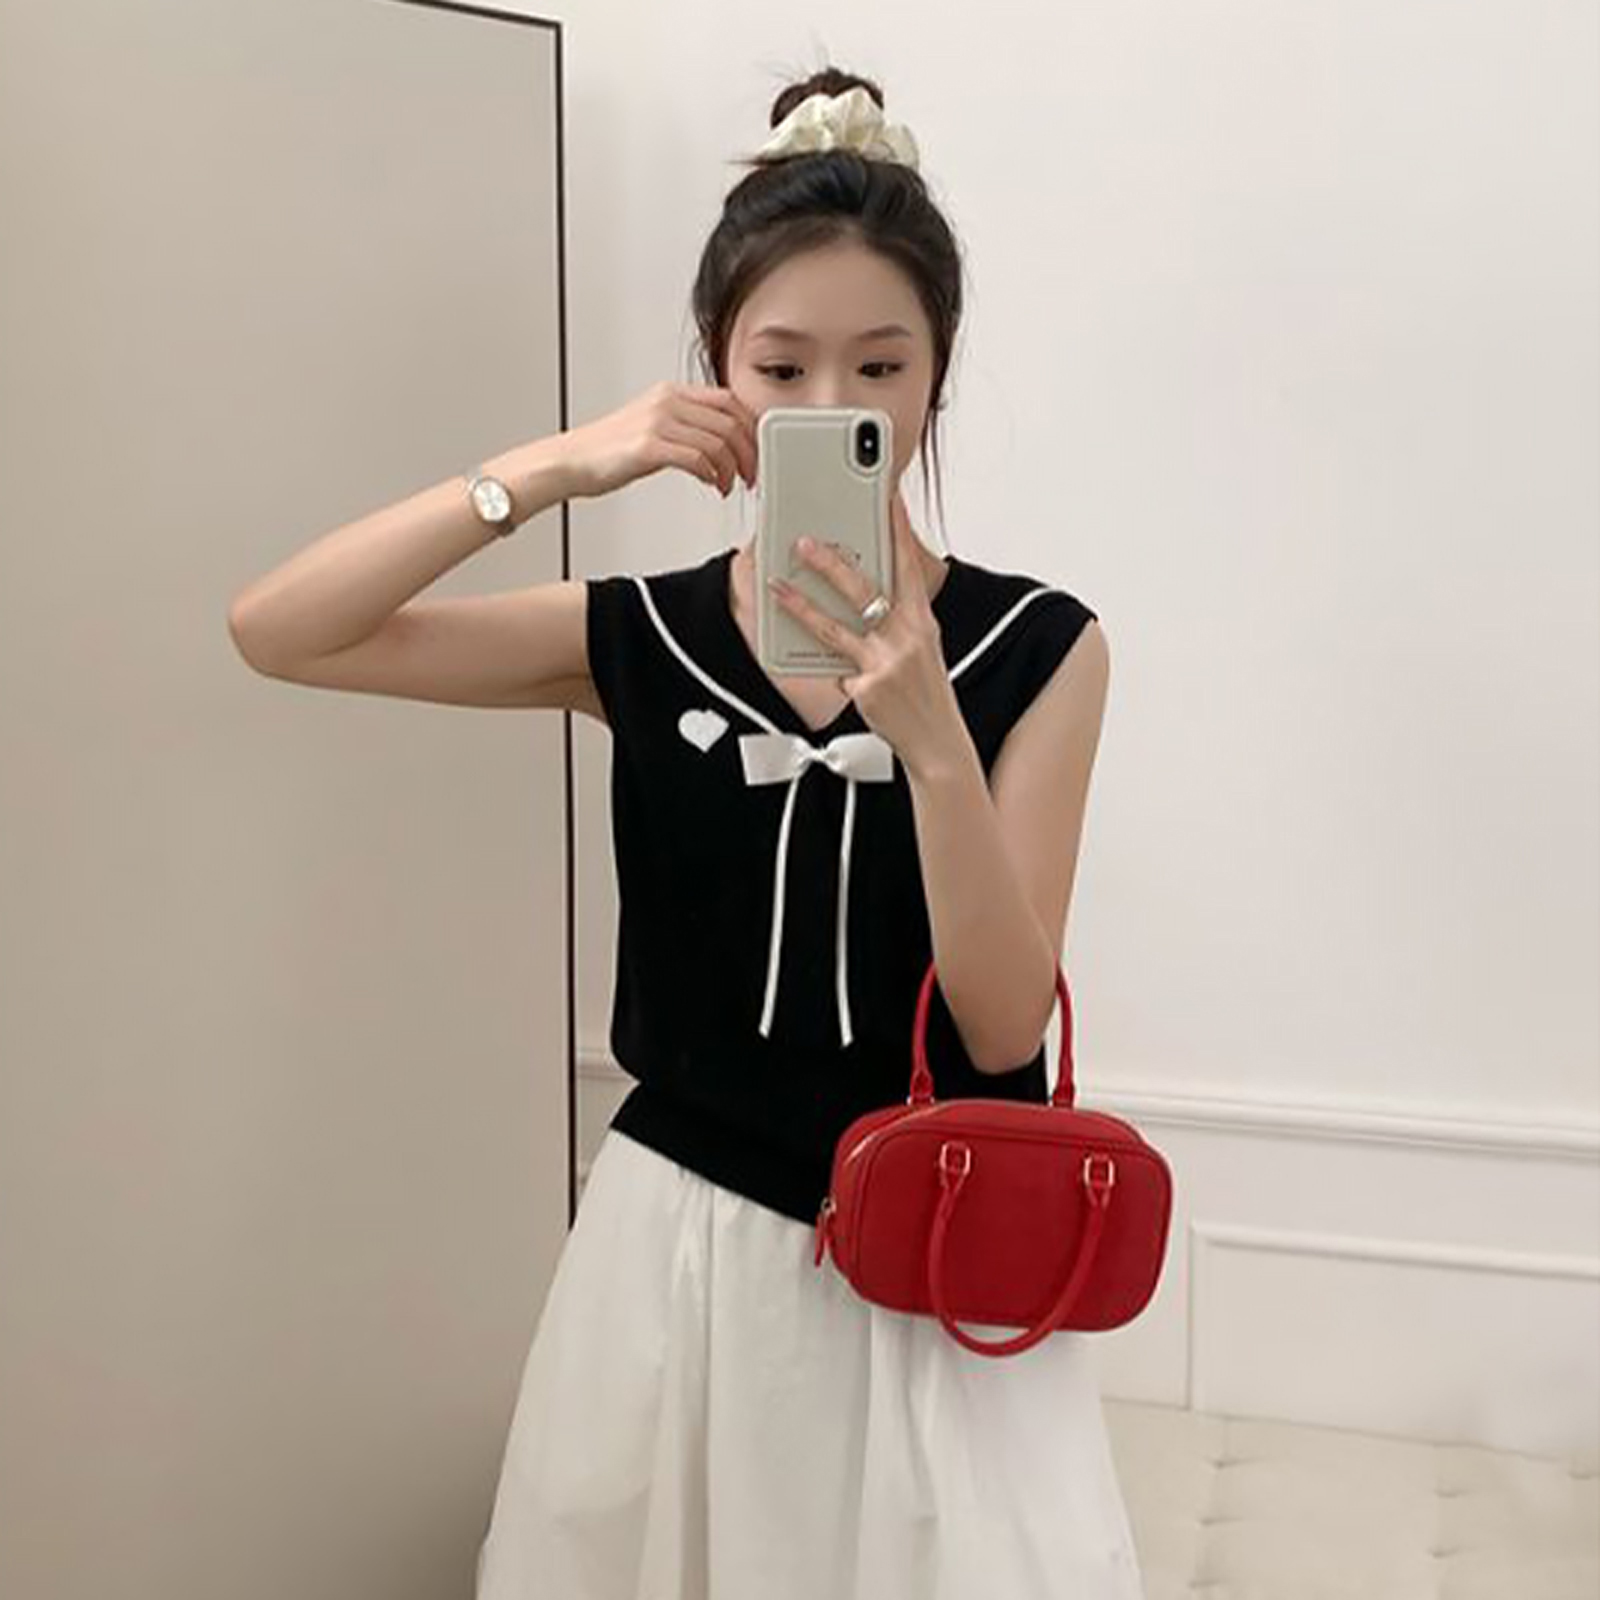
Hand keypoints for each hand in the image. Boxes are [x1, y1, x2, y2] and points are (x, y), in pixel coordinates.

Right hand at [560, 381, 757, 500]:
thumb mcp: (653, 425)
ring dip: (731, 470)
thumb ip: (686, 425)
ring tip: (727, 486)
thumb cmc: (609, 450)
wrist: (571, 461)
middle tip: (750, 475)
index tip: (755, 452)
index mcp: (672, 393)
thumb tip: (722, 442)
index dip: (751, 429)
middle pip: (731, 422)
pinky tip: (711, 484)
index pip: (730, 401)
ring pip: (719, 442)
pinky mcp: (649, 447)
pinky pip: (698, 459)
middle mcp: (668, 402)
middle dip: (748, 453)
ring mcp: (658, 422)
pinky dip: (712, 475)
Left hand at [767, 488, 967, 777]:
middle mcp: (906, 637)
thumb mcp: (922, 649)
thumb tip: (862, 596)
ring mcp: (885, 662)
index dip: (898, 531)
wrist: (937, 742)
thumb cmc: (926, 693)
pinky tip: (836, 673)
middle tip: (803, 543)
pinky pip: (837, 670)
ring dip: (801, 605)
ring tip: (777, 587)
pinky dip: (834, 671)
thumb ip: (898, 622)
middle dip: (829, 562)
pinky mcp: (867, 687)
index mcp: (923, 622)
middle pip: (862, 589)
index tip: (887, 499)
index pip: (908, 567)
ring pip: (834, 626)